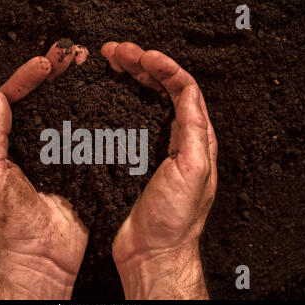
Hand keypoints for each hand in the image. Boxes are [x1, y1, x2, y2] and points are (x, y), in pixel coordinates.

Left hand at [0, 41, 88, 299]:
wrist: (41, 256)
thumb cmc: (12, 223)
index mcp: (10, 146)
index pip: (16, 100)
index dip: (28, 78)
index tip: (44, 65)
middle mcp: (35, 147)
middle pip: (45, 101)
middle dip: (56, 76)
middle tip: (69, 55)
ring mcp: (60, 157)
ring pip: (68, 114)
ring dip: (77, 90)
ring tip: (86, 68)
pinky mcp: (81, 169)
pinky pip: (88, 139)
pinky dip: (94, 119)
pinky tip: (102, 101)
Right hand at [102, 42, 217, 298]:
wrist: (151, 252)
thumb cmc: (173, 220)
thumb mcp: (193, 170)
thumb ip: (193, 131)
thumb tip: (186, 94)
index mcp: (196, 139)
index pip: (183, 90)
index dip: (164, 67)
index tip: (140, 56)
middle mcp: (177, 139)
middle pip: (163, 90)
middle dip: (142, 66)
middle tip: (117, 53)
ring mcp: (154, 147)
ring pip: (145, 102)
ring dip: (130, 78)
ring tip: (110, 63)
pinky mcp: (134, 159)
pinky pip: (128, 122)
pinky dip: (119, 103)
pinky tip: (108, 94)